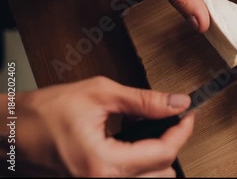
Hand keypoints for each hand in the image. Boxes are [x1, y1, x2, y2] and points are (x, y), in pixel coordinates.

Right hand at [1, 76, 193, 176]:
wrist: (10, 130)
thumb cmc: (42, 113)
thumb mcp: (99, 94)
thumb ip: (143, 100)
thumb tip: (175, 102)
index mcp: (103, 164)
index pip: (162, 153)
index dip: (182, 132)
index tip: (189, 115)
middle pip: (161, 173)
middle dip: (172, 145)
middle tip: (174, 121)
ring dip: (159, 157)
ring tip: (156, 131)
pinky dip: (142, 164)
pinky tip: (138, 142)